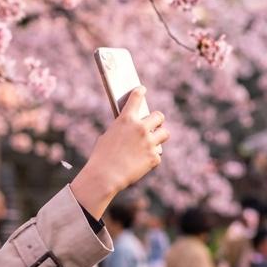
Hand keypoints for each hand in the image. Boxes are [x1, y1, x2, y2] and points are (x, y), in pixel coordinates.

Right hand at [70, 87, 169, 217]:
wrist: (105, 176)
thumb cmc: (102, 156)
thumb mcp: (108, 136)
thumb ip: (123, 130)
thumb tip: (131, 129)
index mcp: (126, 119)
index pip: (136, 97)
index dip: (140, 92)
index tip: (142, 90)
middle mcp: (140, 128)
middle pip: (159, 116)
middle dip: (157, 119)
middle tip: (154, 123)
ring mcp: (149, 142)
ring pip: (165, 133)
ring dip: (159, 136)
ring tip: (154, 141)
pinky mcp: (154, 157)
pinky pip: (157, 154)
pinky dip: (151, 158)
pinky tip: (143, 162)